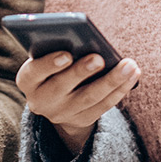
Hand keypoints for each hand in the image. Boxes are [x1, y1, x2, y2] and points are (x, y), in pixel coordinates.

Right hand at [16, 49, 141, 158]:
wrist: (55, 99)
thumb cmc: (52, 66)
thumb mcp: (46, 58)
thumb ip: (56, 49)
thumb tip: (83, 41)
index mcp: (27, 81)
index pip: (34, 73)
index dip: (49, 64)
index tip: (66, 54)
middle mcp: (41, 101)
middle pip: (62, 87)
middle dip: (82, 72)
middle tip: (99, 58)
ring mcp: (62, 114)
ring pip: (89, 97)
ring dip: (111, 80)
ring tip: (129, 65)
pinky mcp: (82, 120)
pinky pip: (104, 105)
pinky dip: (120, 89)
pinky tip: (133, 75)